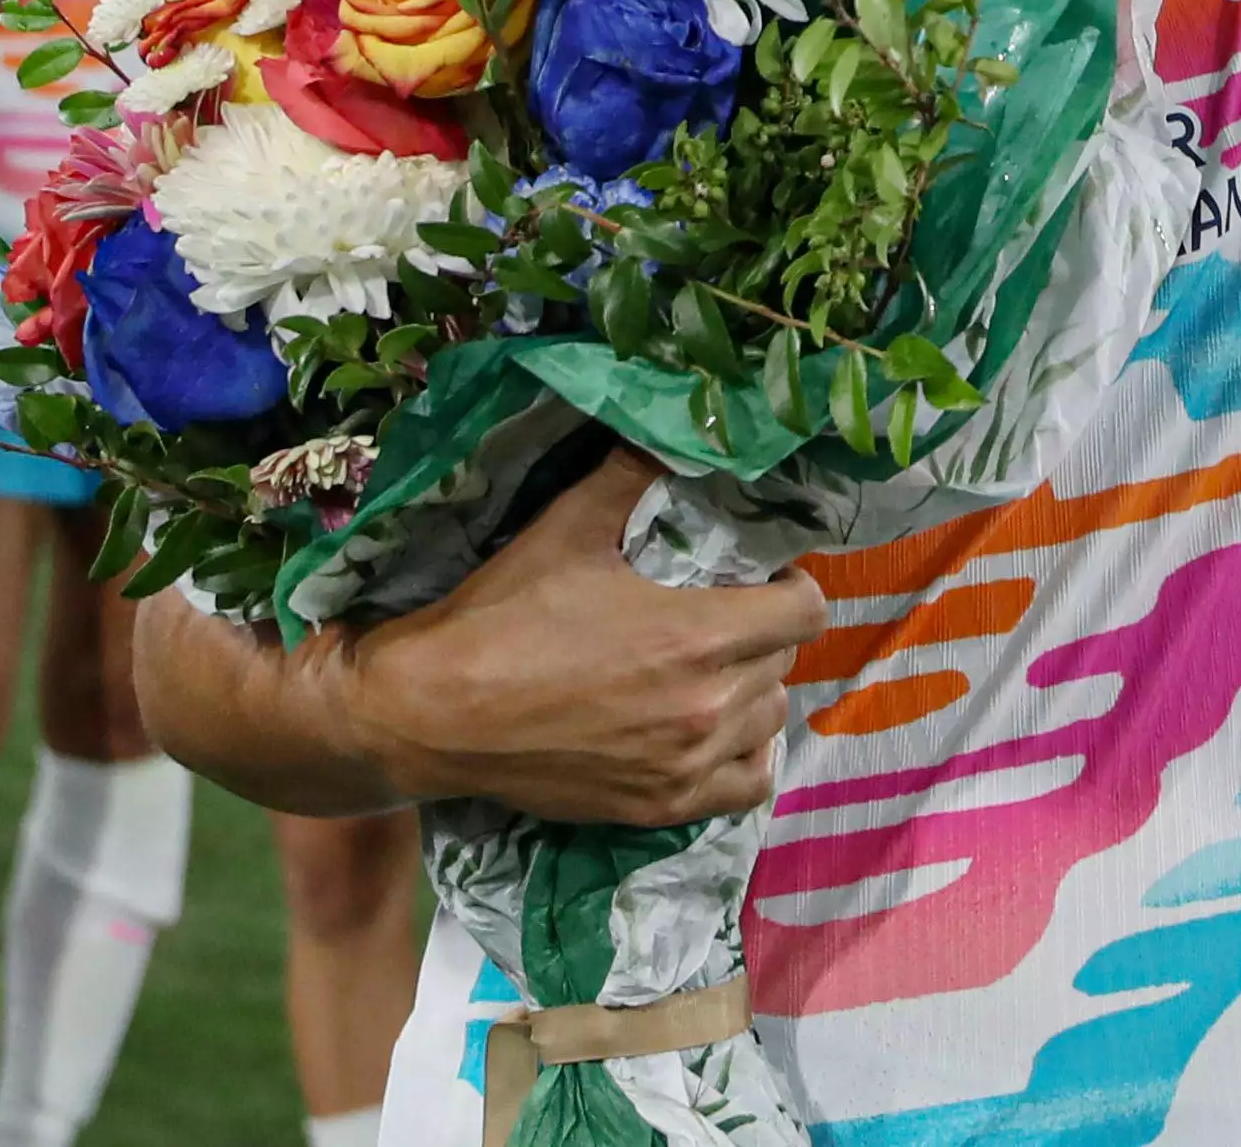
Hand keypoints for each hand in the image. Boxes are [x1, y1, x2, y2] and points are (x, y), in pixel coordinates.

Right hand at [339, 452, 826, 826]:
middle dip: (761, 633)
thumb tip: (675, 432)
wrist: (433, 714)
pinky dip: (745, 758)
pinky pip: (748, 786)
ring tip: (713, 672)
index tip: (759, 578)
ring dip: (752, 691)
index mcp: (698, 633)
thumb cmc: (502, 615)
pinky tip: (716, 735)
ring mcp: (687, 766)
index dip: (791, 585)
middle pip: (784, 662)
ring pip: (770, 721)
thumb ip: (634, 474)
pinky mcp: (660, 809)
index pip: (807, 610)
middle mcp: (707, 707)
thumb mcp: (570, 526)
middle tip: (721, 618)